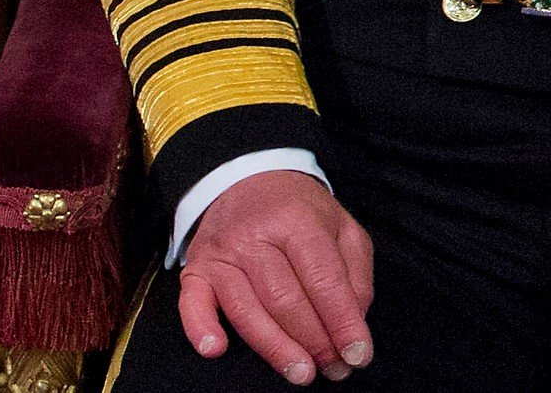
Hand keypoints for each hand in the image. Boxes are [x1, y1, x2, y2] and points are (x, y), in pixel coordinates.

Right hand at [178, 171, 374, 384]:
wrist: (246, 178)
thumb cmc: (298, 212)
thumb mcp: (341, 228)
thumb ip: (355, 274)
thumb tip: (352, 322)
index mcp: (296, 219)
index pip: (323, 279)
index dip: (343, 322)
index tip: (358, 354)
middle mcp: (254, 234)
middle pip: (285, 300)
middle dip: (315, 342)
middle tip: (335, 367)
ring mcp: (222, 252)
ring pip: (247, 309)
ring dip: (276, 348)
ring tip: (302, 373)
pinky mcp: (197, 268)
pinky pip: (192, 303)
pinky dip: (200, 328)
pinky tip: (216, 348)